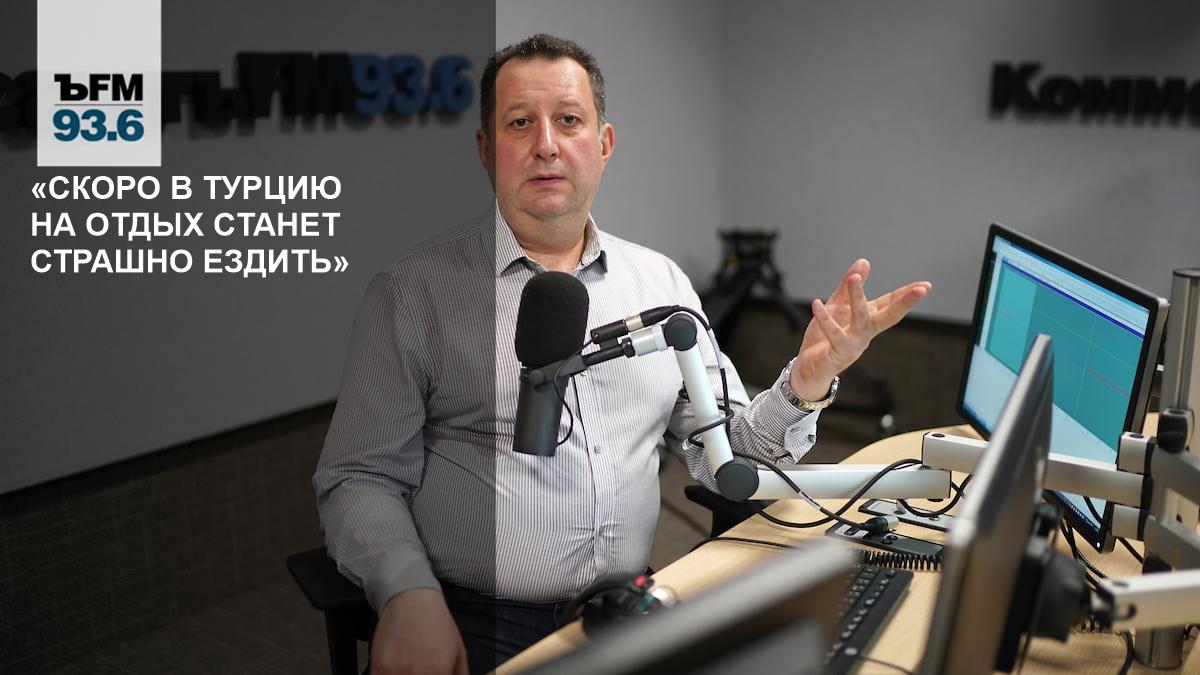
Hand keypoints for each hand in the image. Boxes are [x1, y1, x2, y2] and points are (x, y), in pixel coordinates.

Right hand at [371, 588, 468, 674]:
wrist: (413, 599)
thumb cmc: (435, 622)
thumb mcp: (458, 650)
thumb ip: (459, 674)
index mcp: (440, 672)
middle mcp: (418, 673)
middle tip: (420, 672)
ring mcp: (396, 671)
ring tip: (408, 670)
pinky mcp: (380, 666)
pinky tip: (395, 671)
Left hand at [790, 259, 930, 400]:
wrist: (809, 369)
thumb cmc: (824, 338)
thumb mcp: (837, 306)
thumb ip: (848, 286)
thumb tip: (864, 261)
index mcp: (868, 320)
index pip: (890, 303)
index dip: (906, 294)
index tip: (925, 285)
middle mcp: (866, 332)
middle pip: (889, 315)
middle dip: (905, 302)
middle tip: (922, 289)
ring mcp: (855, 343)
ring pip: (860, 318)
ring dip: (857, 297)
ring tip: (854, 277)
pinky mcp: (839, 351)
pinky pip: (833, 333)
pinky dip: (825, 319)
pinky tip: (817, 303)